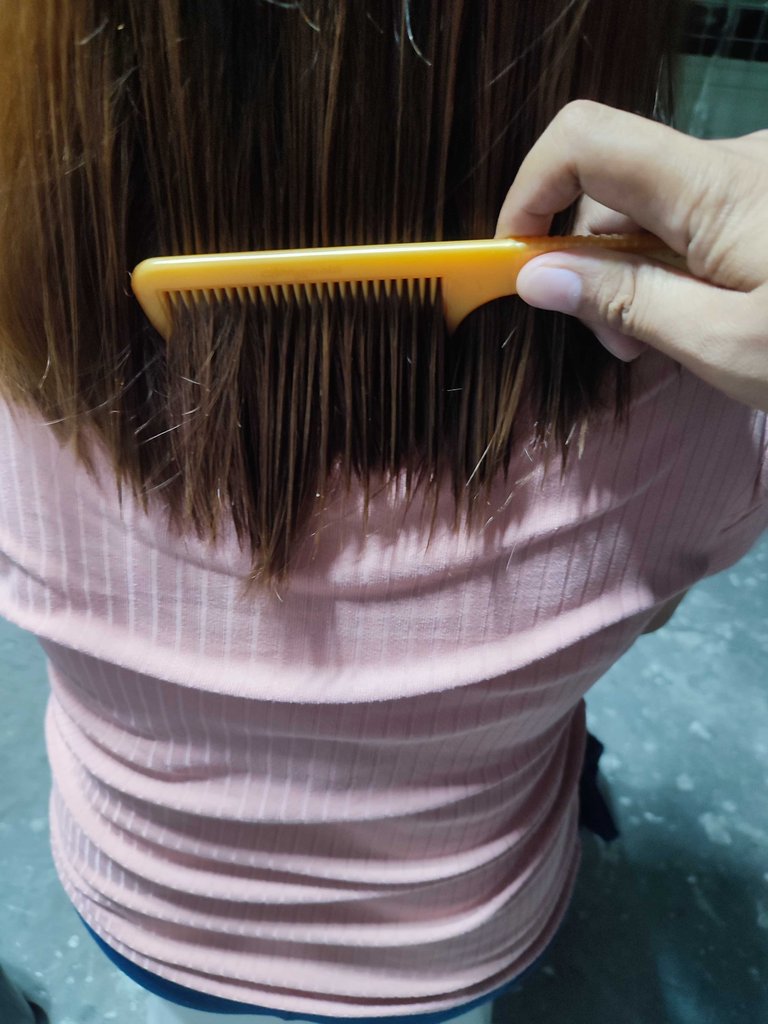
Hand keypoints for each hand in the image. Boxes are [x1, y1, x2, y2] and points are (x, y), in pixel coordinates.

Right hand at [495, 100, 767, 411]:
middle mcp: (729, 163)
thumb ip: (626, 304)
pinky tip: (698, 317)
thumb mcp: (724, 346)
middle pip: (612, 186)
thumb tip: (536, 278)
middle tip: (609, 342)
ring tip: (658, 341)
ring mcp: (753, 177)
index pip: (584, 141)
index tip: (514, 261)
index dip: (530, 190)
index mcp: (714, 188)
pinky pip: (690, 218)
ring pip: (650, 209)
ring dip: (629, 272)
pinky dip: (670, 266)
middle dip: (584, 259)